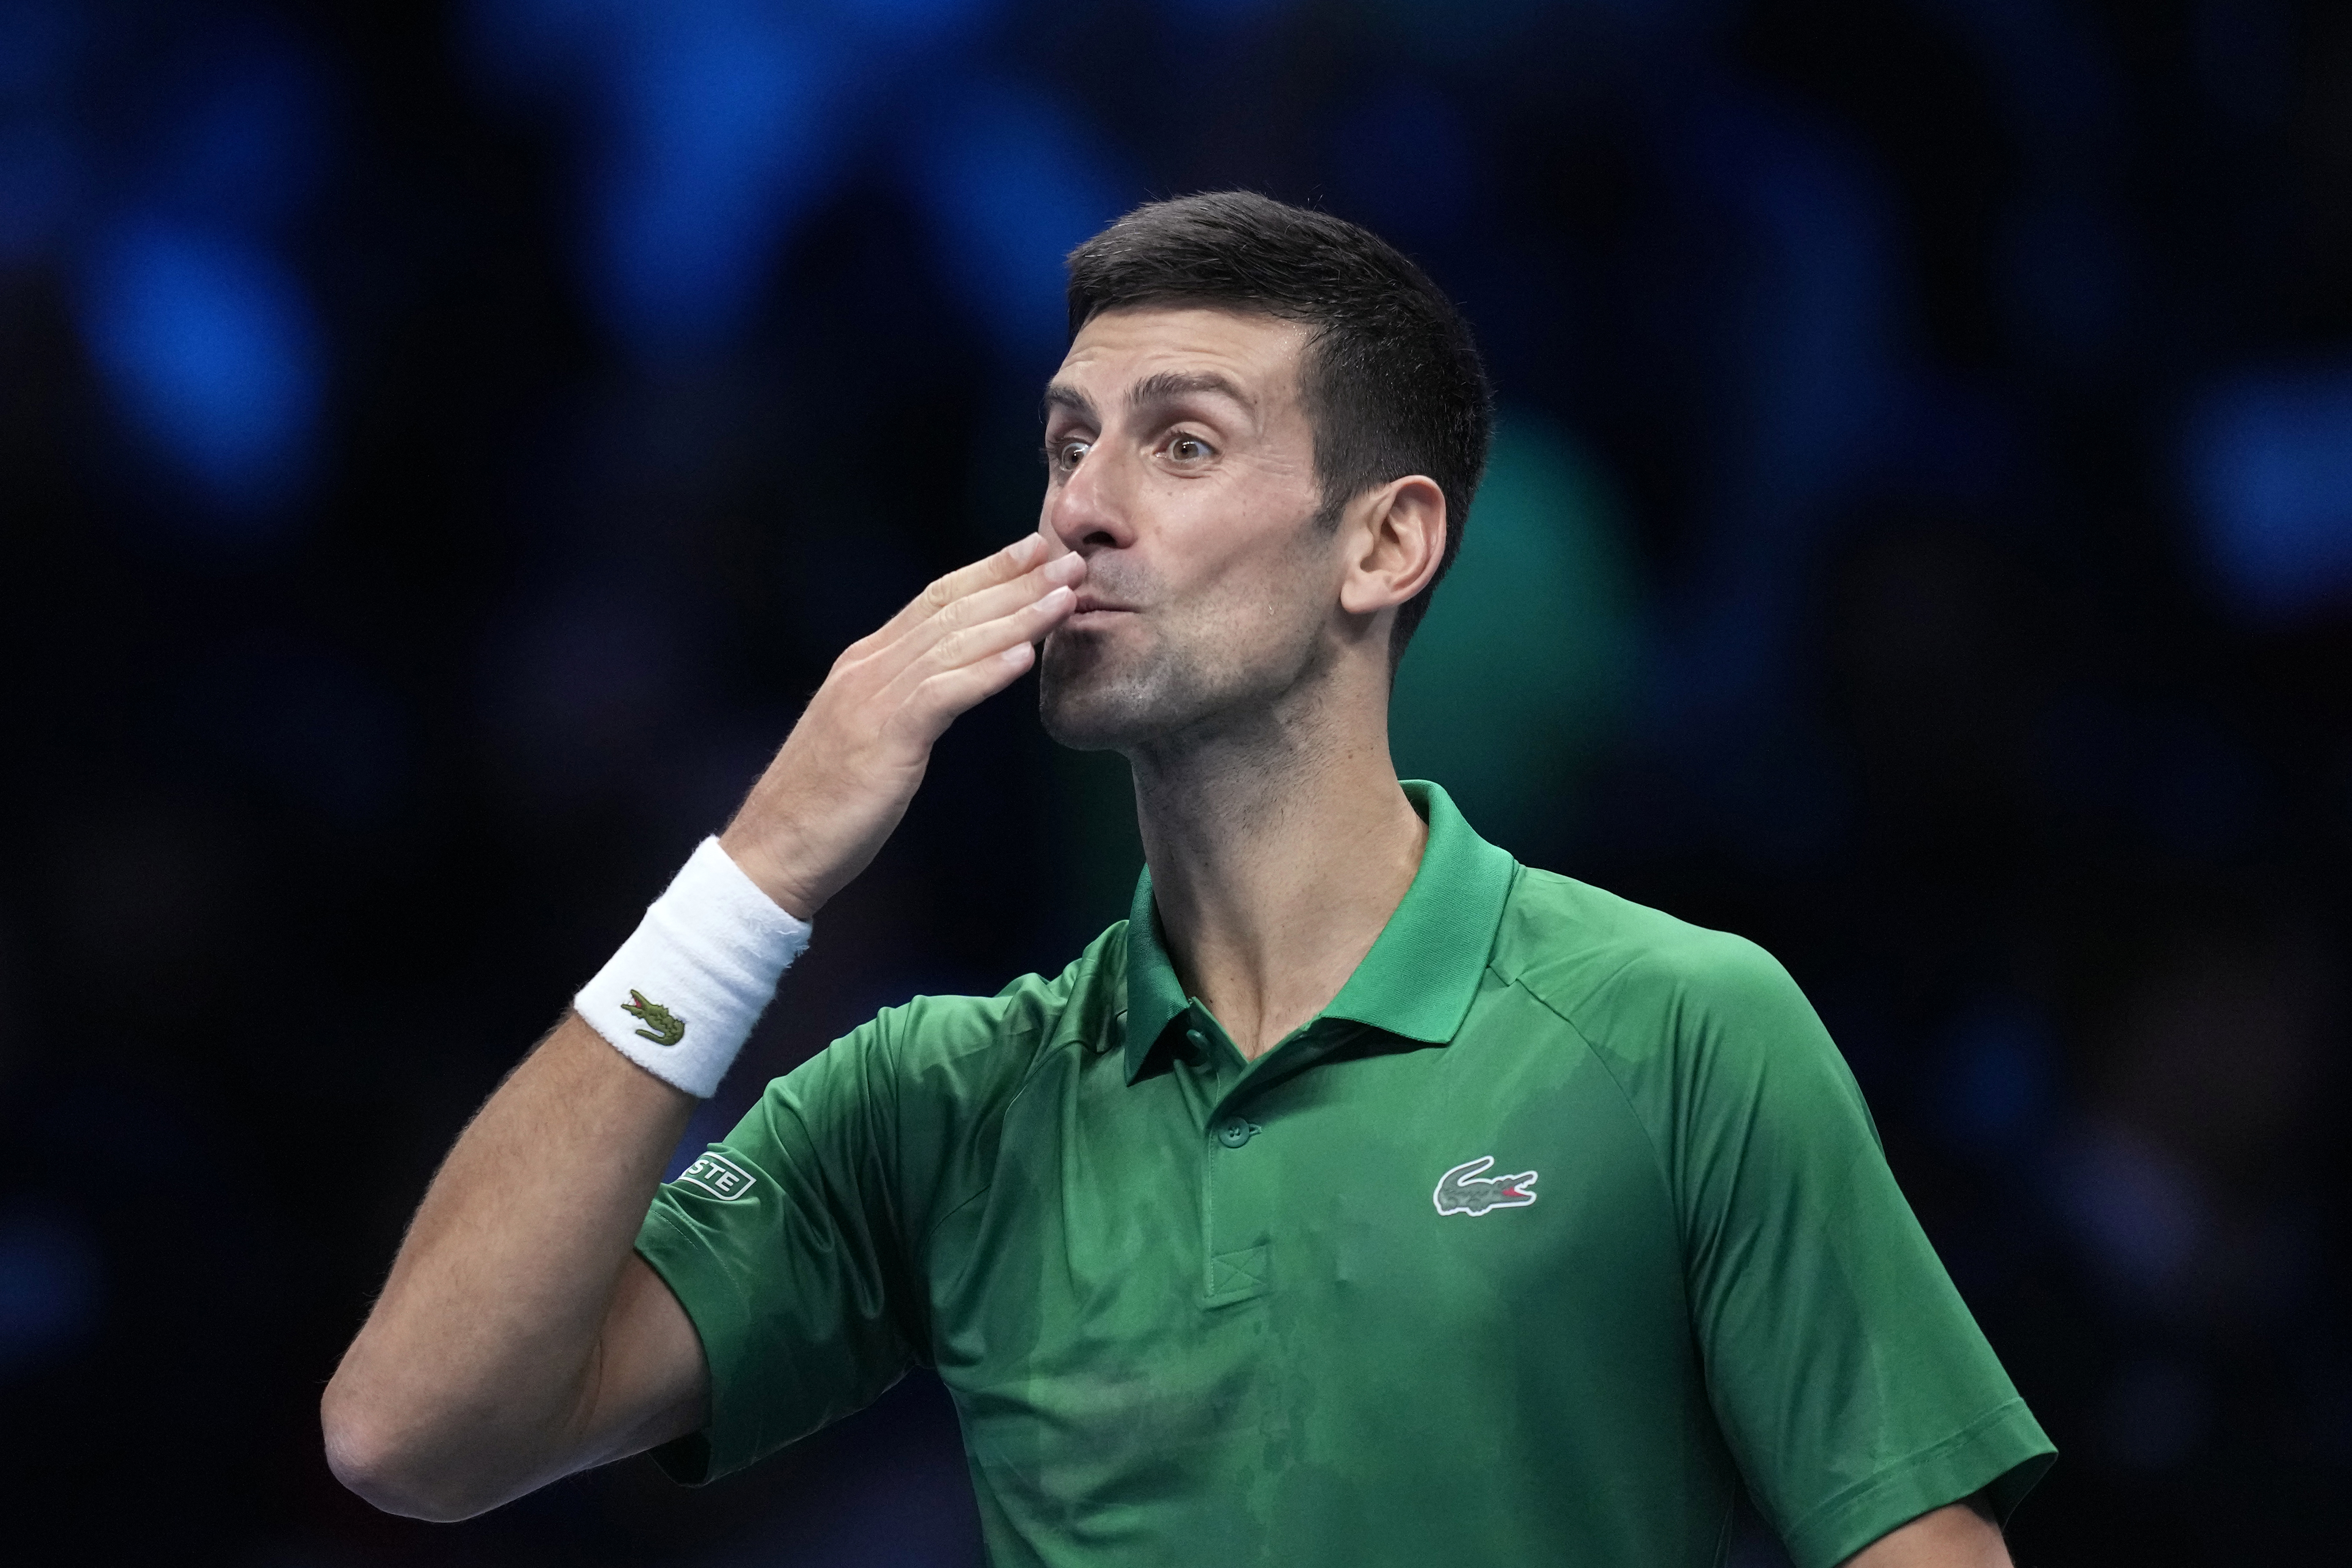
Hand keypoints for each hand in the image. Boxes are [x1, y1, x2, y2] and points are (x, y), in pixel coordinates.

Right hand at [719, 533, 1083, 917]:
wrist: (774, 848)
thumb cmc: (825, 803)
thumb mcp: (867, 734)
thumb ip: (902, 699)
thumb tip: (947, 681)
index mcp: (865, 662)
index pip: (935, 601)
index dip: (988, 572)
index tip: (1034, 551)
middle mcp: (868, 668)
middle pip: (951, 610)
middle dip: (1015, 581)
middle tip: (1069, 559)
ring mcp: (872, 700)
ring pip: (954, 644)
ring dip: (1016, 618)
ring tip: (1064, 598)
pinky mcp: (883, 738)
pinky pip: (942, 695)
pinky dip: (985, 673)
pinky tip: (1025, 658)